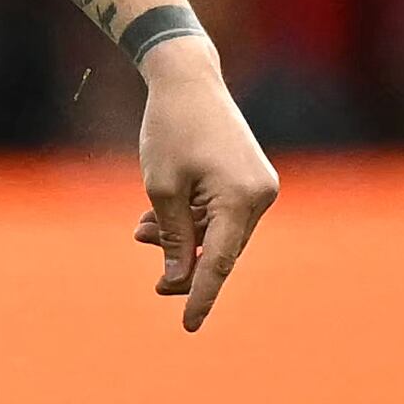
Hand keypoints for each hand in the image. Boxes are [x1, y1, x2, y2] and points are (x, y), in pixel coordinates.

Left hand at [132, 42, 279, 331]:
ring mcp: (261, 187)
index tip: (188, 326)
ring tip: (143, 228)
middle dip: (183, 262)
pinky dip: (196, 222)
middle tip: (150, 272)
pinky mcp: (253, 180)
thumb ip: (171, 239)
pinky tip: (162, 215)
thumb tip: (175, 281)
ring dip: (184, 240)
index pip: (218, 263)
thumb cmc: (169, 130)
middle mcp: (260, 196)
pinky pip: (225, 217)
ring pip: (221, 236)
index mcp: (240, 198)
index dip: (201, 297)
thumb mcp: (161, 189)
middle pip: (221, 251)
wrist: (188, 78)